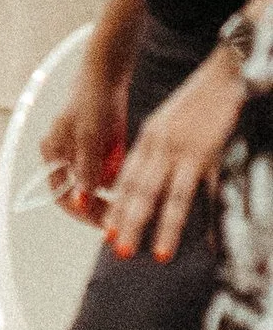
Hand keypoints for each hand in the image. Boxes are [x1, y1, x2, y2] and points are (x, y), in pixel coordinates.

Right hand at [44, 22, 138, 228]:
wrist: (107, 73)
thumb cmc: (92, 99)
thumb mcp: (89, 136)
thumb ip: (85, 169)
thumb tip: (81, 202)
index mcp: (53, 154)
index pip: (63, 197)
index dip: (83, 213)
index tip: (105, 224)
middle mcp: (65, 158)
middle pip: (82, 195)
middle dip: (102, 206)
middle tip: (124, 218)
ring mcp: (83, 154)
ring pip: (99, 186)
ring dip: (114, 191)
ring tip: (133, 193)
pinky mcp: (99, 149)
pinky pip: (110, 173)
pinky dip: (121, 176)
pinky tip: (133, 176)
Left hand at [106, 42, 246, 261]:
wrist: (221, 74)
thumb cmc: (197, 102)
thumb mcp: (170, 124)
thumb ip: (160, 150)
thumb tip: (158, 178)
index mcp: (149, 138)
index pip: (127, 178)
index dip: (117, 205)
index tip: (108, 231)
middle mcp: (159, 145)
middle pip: (140, 190)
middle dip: (129, 221)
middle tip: (119, 249)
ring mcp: (182, 150)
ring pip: (168, 195)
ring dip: (162, 227)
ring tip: (157, 254)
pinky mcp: (206, 152)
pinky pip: (204, 190)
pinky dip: (205, 216)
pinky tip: (207, 240)